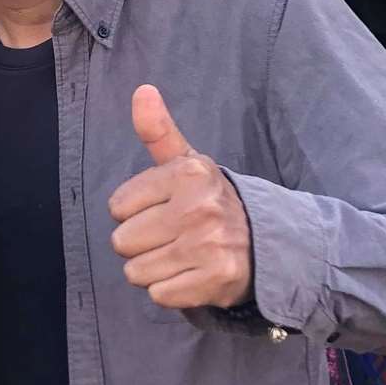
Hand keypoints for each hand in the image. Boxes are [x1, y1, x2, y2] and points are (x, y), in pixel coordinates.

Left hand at [108, 85, 253, 309]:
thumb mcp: (188, 163)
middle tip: (172, 236)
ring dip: (153, 269)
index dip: (134, 212)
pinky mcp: (215, 280)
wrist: (268, 242)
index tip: (162, 209)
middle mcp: (199, 207)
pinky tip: (190, 276)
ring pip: (137, 272)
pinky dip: (170, 290)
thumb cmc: (211, 201)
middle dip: (141, 244)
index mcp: (189, 173)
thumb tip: (141, 90)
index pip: (118, 206)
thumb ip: (158, 131)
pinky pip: (159, 294)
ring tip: (181, 255)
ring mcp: (209, 245)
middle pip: (123, 241)